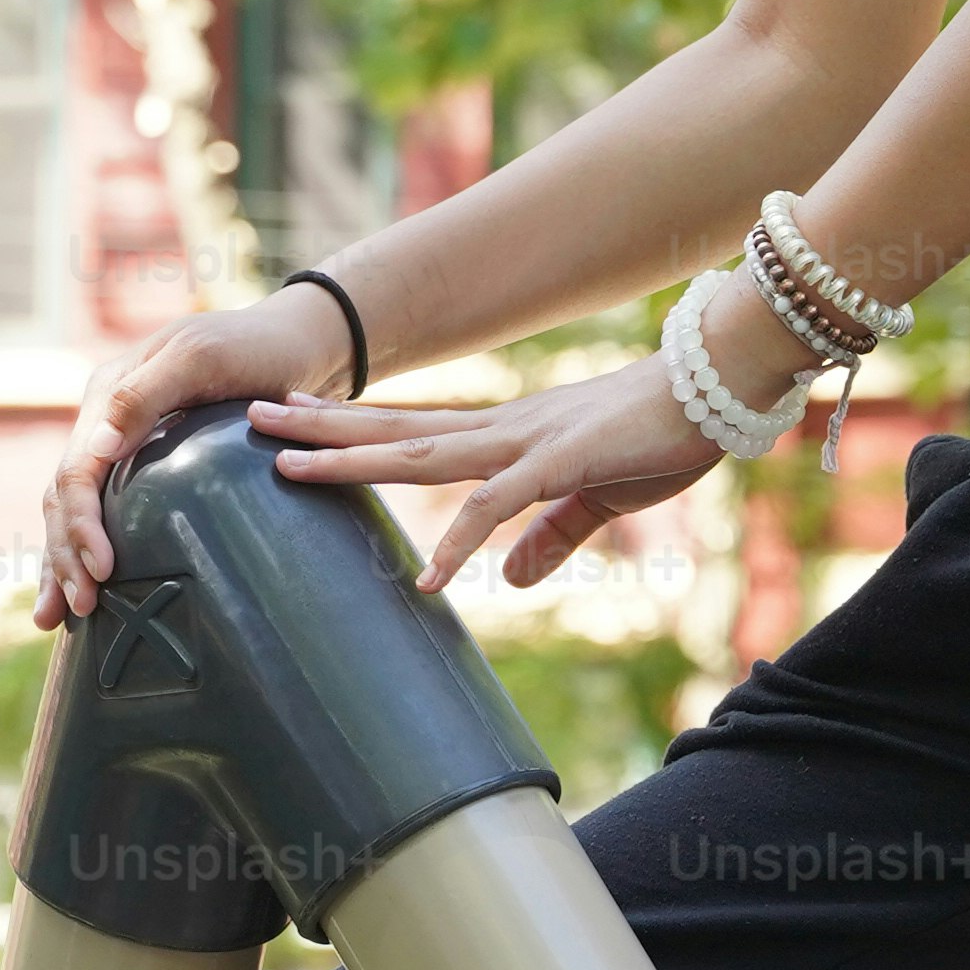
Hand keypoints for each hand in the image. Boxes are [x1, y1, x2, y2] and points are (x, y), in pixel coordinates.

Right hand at [36, 280, 363, 627]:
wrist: (291, 345)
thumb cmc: (252, 348)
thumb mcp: (201, 358)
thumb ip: (144, 396)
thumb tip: (95, 449)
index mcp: (107, 392)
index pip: (75, 469)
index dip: (80, 524)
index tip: (102, 570)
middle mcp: (103, 419)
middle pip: (64, 496)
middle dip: (64, 554)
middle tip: (81, 608)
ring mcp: (119, 442)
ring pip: (71, 508)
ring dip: (61, 561)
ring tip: (59, 617)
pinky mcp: (141, 463)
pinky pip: (100, 508)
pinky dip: (83, 548)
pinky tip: (78, 587)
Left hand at [258, 350, 723, 596]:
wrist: (721, 387)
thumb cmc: (661, 433)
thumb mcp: (595, 496)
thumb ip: (548, 537)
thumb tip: (505, 582)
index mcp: (506, 435)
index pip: (410, 427)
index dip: (350, 425)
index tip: (291, 418)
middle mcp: (502, 431)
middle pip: (392, 430)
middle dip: (319, 428)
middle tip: (248, 418)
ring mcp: (526, 442)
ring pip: (420, 455)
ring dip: (351, 462)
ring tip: (286, 470)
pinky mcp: (563, 462)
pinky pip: (499, 507)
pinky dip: (459, 543)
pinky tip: (426, 578)